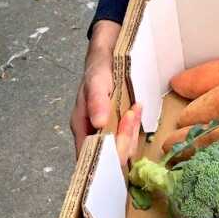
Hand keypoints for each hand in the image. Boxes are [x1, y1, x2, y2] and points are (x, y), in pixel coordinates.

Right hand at [70, 20, 123, 156]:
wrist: (107, 60)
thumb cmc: (98, 71)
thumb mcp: (96, 82)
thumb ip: (96, 101)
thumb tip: (99, 124)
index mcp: (81, 128)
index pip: (91, 157)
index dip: (108, 155)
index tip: (122, 137)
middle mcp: (92, 136)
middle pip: (110, 156)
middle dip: (124, 138)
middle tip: (132, 114)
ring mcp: (106, 133)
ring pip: (122, 148)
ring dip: (132, 132)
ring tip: (136, 108)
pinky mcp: (118, 129)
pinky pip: (128, 137)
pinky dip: (135, 127)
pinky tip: (137, 110)